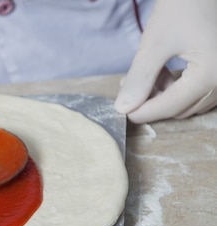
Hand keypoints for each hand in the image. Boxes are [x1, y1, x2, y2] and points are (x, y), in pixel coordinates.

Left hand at [115, 0, 216, 122]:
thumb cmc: (184, 6)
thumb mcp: (155, 43)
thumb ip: (139, 78)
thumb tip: (123, 108)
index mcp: (211, 75)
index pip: (170, 107)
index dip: (142, 112)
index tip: (121, 111)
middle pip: (181, 108)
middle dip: (152, 102)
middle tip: (128, 89)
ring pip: (189, 101)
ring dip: (164, 95)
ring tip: (142, 76)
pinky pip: (199, 89)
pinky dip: (179, 87)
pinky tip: (161, 71)